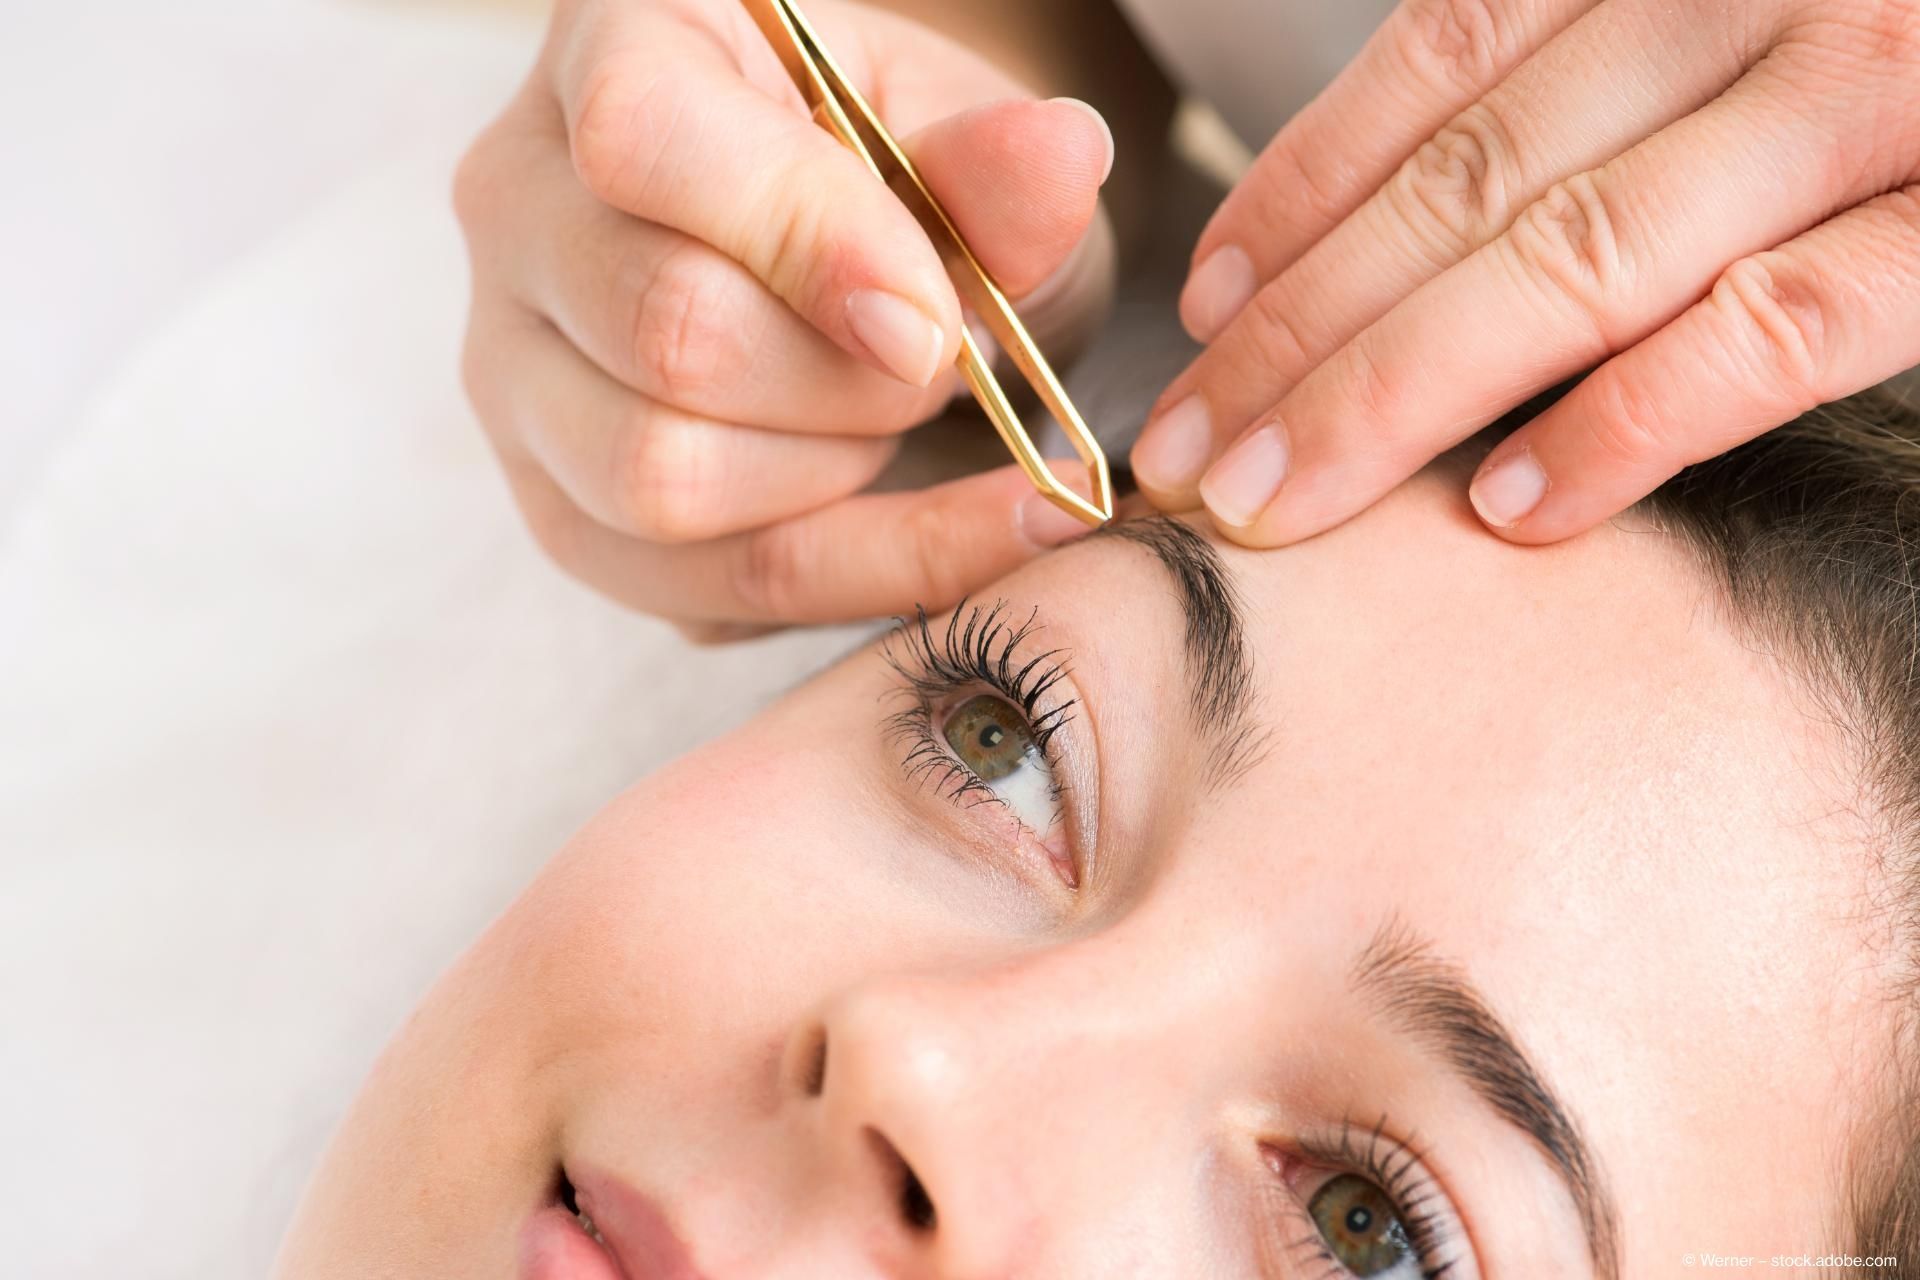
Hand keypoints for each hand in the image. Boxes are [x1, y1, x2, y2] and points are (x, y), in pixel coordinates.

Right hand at [455, 0, 1114, 636]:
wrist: (851, 270)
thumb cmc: (901, 178)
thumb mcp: (967, 140)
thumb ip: (997, 165)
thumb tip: (1058, 157)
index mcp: (611, 50)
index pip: (646, 141)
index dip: (806, 238)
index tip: (934, 314)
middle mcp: (520, 209)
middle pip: (663, 334)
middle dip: (852, 379)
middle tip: (941, 359)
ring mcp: (516, 375)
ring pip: (660, 479)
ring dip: (839, 472)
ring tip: (901, 416)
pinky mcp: (567, 513)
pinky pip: (708, 587)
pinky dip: (865, 575)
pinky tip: (966, 534)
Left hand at [1132, 0, 1919, 546]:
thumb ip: (1640, 54)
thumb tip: (1456, 188)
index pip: (1451, 55)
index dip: (1306, 186)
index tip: (1204, 304)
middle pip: (1477, 177)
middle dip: (1306, 327)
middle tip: (1188, 446)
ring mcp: (1888, 89)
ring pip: (1580, 251)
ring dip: (1396, 390)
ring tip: (1272, 498)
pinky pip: (1784, 324)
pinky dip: (1636, 416)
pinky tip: (1513, 508)